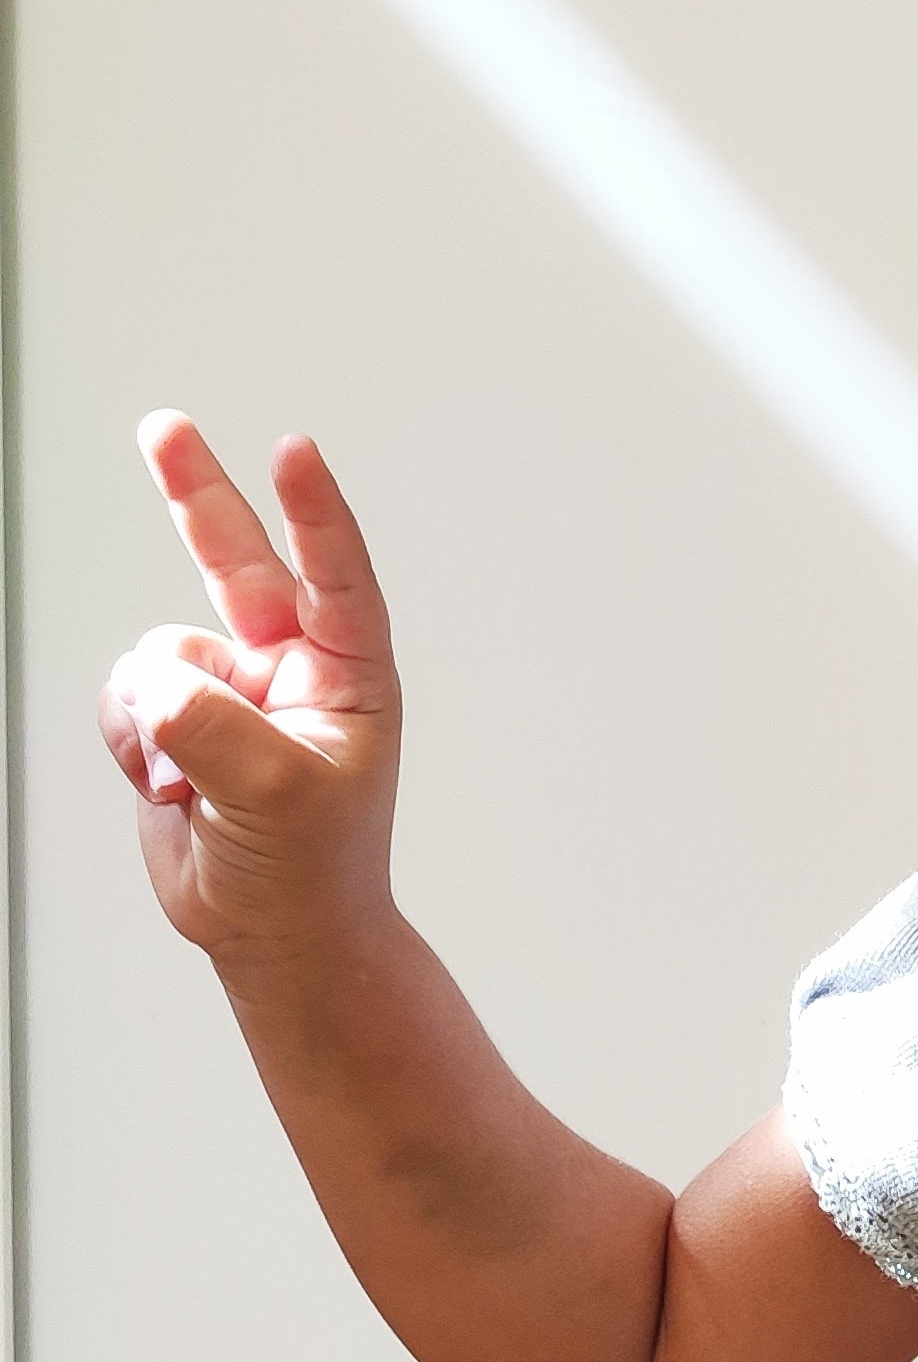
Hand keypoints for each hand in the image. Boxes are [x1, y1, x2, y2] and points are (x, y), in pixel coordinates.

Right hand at [101, 418, 403, 973]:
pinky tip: (167, 786)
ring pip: (159, 655)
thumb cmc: (313, 867)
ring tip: (192, 782)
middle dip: (197, 494)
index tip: (294, 450)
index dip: (313, 512)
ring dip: (158, 717)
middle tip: (164, 429)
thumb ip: (216, 728)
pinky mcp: (176, 718)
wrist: (273, 932)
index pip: (336, 576)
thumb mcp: (277, 795)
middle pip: (237, 561)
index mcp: (348, 673)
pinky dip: (131, 741)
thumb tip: (155, 683)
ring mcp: (230, 689)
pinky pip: (126, 696)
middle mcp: (290, 667)